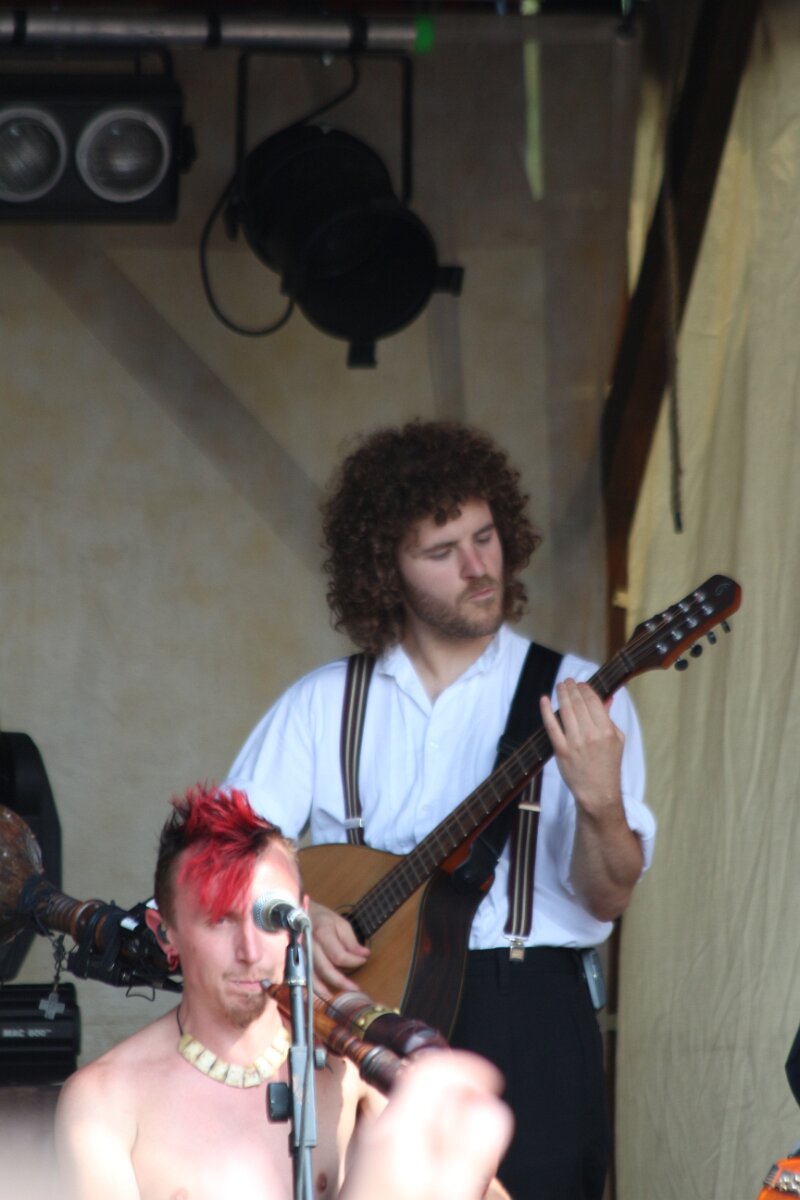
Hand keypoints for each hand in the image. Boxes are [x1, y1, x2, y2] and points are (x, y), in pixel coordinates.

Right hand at [308, 899, 369, 997]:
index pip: (338, 955)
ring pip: (312, 977)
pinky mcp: (297, 961)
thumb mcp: (340, 923)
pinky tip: (323, 994)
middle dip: (341, 981)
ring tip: (338, 998)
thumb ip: (351, 941)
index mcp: (322, 933)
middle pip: (325, 969)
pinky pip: (304, 977)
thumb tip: (365, 955)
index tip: (363, 960)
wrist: (299, 914)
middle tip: (355, 989)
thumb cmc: (322, 918)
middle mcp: (310, 946)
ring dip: (325, 990)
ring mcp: (301, 955)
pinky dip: (313, 988)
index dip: (353, 961)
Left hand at [341, 1051, 512, 1199]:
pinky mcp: (374, 1170)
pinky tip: (444, 1175)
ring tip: (470, 1156)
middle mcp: (379, 1132)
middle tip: (486, 1127)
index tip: (491, 1083)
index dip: (466, 1068)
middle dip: (461, 1099)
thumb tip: (490, 1107)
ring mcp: (373, 1151)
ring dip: (449, 1124)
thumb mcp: (447, 1192)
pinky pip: (409, 1139)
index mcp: (397, 1128)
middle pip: (425, 1090)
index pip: (430, 1069)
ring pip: (418, 1116)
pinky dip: (434, 1143)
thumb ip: (470, 1149)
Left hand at [541, 679, 642, 919]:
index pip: (594, 700)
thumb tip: (606, 697)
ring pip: (566, 710)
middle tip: (567, 681)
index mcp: (607, 730)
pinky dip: (547, 710)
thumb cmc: (608, 766)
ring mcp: (575, 742)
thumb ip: (609, 718)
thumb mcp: (618, 740)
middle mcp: (591, 734)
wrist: (598, 793)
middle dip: (572, 687)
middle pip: (579, 702)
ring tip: (560, 686)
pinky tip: (545, 699)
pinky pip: (551, 725)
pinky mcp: (561, 751)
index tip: (580, 683)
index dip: (585, 688)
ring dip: (561, 693)